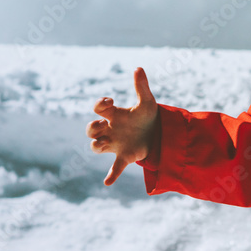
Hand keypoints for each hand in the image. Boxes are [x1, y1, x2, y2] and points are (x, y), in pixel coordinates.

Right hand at [86, 67, 159, 185]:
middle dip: (92, 127)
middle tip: (103, 124)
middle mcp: (111, 130)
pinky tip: (108, 182)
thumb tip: (138, 68)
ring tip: (105, 143)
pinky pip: (115, 167)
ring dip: (97, 145)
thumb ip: (142, 86)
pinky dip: (112, 175)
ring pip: (96, 147)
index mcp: (114, 115)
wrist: (160, 132)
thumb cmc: (148, 116)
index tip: (109, 101)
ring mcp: (116, 144)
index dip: (99, 104)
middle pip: (90, 130)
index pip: (98, 109)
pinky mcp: (125, 156)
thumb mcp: (147, 102)